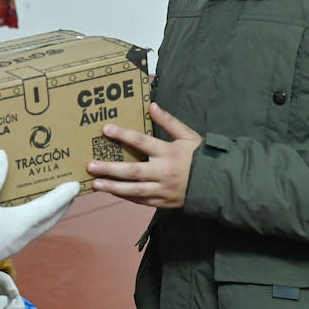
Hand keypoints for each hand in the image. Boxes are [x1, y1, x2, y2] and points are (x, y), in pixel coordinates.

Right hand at [0, 150, 77, 291]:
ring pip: (41, 225)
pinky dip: (34, 218)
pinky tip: (23, 211)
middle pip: (51, 218)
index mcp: (22, 223)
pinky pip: (28, 229)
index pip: (51, 205)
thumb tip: (2, 155)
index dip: (64, 194)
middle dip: (62, 204)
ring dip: (49, 212)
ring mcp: (15, 243)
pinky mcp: (5, 246)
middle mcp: (24, 235)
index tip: (76, 183)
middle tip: (69, 190)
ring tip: (50, 198)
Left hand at [86, 103, 202, 208]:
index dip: (123, 135)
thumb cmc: (200, 156)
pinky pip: (141, 201)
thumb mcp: (188, 135)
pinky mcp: (163, 202)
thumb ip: (169, 122)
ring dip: (113, 187)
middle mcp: (163, 172)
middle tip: (90, 165)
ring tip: (95, 184)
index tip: (105, 129)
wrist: (217, 183)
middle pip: (133, 171)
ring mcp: (162, 189)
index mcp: (169, 152)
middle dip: (110, 168)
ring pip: (134, 190)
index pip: (142, 141)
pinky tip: (112, 192)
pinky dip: (126, 197)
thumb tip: (152, 106)